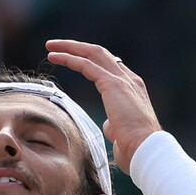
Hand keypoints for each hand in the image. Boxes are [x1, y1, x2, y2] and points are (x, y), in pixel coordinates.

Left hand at [46, 40, 160, 173]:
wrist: (145, 149)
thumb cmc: (134, 147)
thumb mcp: (122, 133)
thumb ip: (115, 125)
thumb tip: (110, 125)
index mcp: (134, 89)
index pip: (111, 66)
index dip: (91, 60)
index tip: (74, 59)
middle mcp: (130, 79)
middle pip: (100, 54)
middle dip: (78, 47)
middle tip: (56, 45)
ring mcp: (122, 80)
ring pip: (92, 54)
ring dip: (70, 47)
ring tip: (50, 46)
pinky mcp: (112, 84)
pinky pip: (86, 65)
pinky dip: (69, 59)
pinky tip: (54, 57)